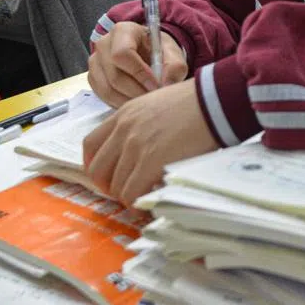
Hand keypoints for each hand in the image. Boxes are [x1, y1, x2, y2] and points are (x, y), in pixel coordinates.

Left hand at [84, 80, 217, 205]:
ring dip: (127, 197)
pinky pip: (131, 193)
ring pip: (116, 186)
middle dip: (108, 186)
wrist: (213, 101)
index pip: (90, 144)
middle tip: (125, 191)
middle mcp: (124, 130)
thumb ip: (142, 124)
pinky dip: (136, 203)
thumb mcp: (157, 105)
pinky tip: (147, 203)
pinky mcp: (151, 161)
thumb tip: (142, 150)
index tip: (106, 175)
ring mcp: (136, 146)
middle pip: (97, 170)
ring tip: (142, 199)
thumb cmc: (194, 103)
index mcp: (124, 114)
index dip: (94, 165)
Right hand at [88, 21, 187, 105]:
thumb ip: (175, 67)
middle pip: (115, 75)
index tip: (156, 86)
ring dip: (129, 100)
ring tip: (146, 102)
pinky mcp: (93, 77)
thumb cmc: (158, 50)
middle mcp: (104, 43)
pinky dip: (120, 103)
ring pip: (108, 89)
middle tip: (154, 99)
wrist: (147, 53)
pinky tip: (135, 101)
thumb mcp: (173, 53)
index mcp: (123, 31)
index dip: (139, 73)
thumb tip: (166, 85)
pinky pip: (103, 96)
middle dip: (137, 91)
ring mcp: (95, 61)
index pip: (123, 53)